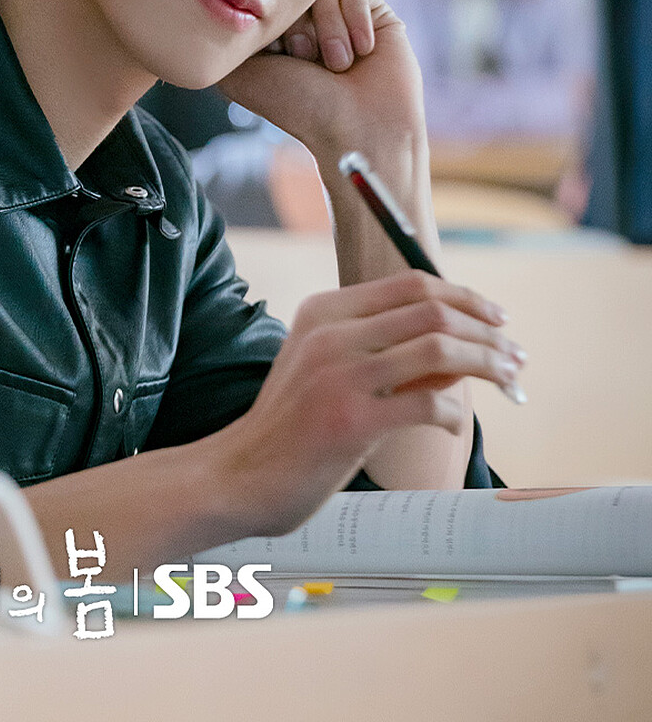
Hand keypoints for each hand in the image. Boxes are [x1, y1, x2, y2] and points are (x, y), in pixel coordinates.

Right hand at [212, 271, 523, 532]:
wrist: (240, 474)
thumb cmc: (289, 426)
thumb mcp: (322, 368)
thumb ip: (380, 350)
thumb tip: (460, 346)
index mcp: (322, 312)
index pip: (410, 283)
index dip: (464, 296)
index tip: (496, 318)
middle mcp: (331, 333)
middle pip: (432, 309)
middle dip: (487, 330)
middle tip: (516, 356)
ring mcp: (340, 375)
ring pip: (439, 347)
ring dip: (487, 363)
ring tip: (509, 382)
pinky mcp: (351, 420)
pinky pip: (428, 401)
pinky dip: (454, 412)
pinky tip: (454, 425)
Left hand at [219, 0, 423, 169]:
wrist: (359, 130)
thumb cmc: (301, 109)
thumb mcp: (241, 78)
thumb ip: (224, 40)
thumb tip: (218, 6)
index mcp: (271, 34)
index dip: (269, 22)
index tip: (279, 58)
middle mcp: (304, 21)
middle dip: (299, 26)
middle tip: (308, 60)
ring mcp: (339, 14)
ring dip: (328, 27)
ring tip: (338, 64)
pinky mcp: (374, 10)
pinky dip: (355, 16)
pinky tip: (363, 50)